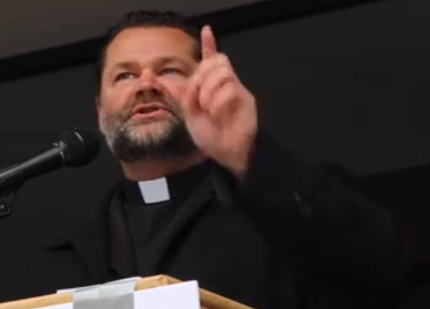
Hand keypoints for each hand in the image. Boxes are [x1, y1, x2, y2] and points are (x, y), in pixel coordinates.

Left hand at [183, 25, 257, 176]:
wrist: (227, 155)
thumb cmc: (210, 137)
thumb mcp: (190, 115)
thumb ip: (186, 95)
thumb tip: (183, 79)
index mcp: (210, 87)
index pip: (212, 60)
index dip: (209, 45)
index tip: (206, 30)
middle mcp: (225, 85)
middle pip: (217, 61)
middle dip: (201, 76)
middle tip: (197, 98)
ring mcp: (237, 90)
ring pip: (223, 71)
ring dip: (209, 88)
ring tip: (207, 107)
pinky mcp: (246, 99)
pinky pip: (230, 88)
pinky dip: (218, 100)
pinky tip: (216, 113)